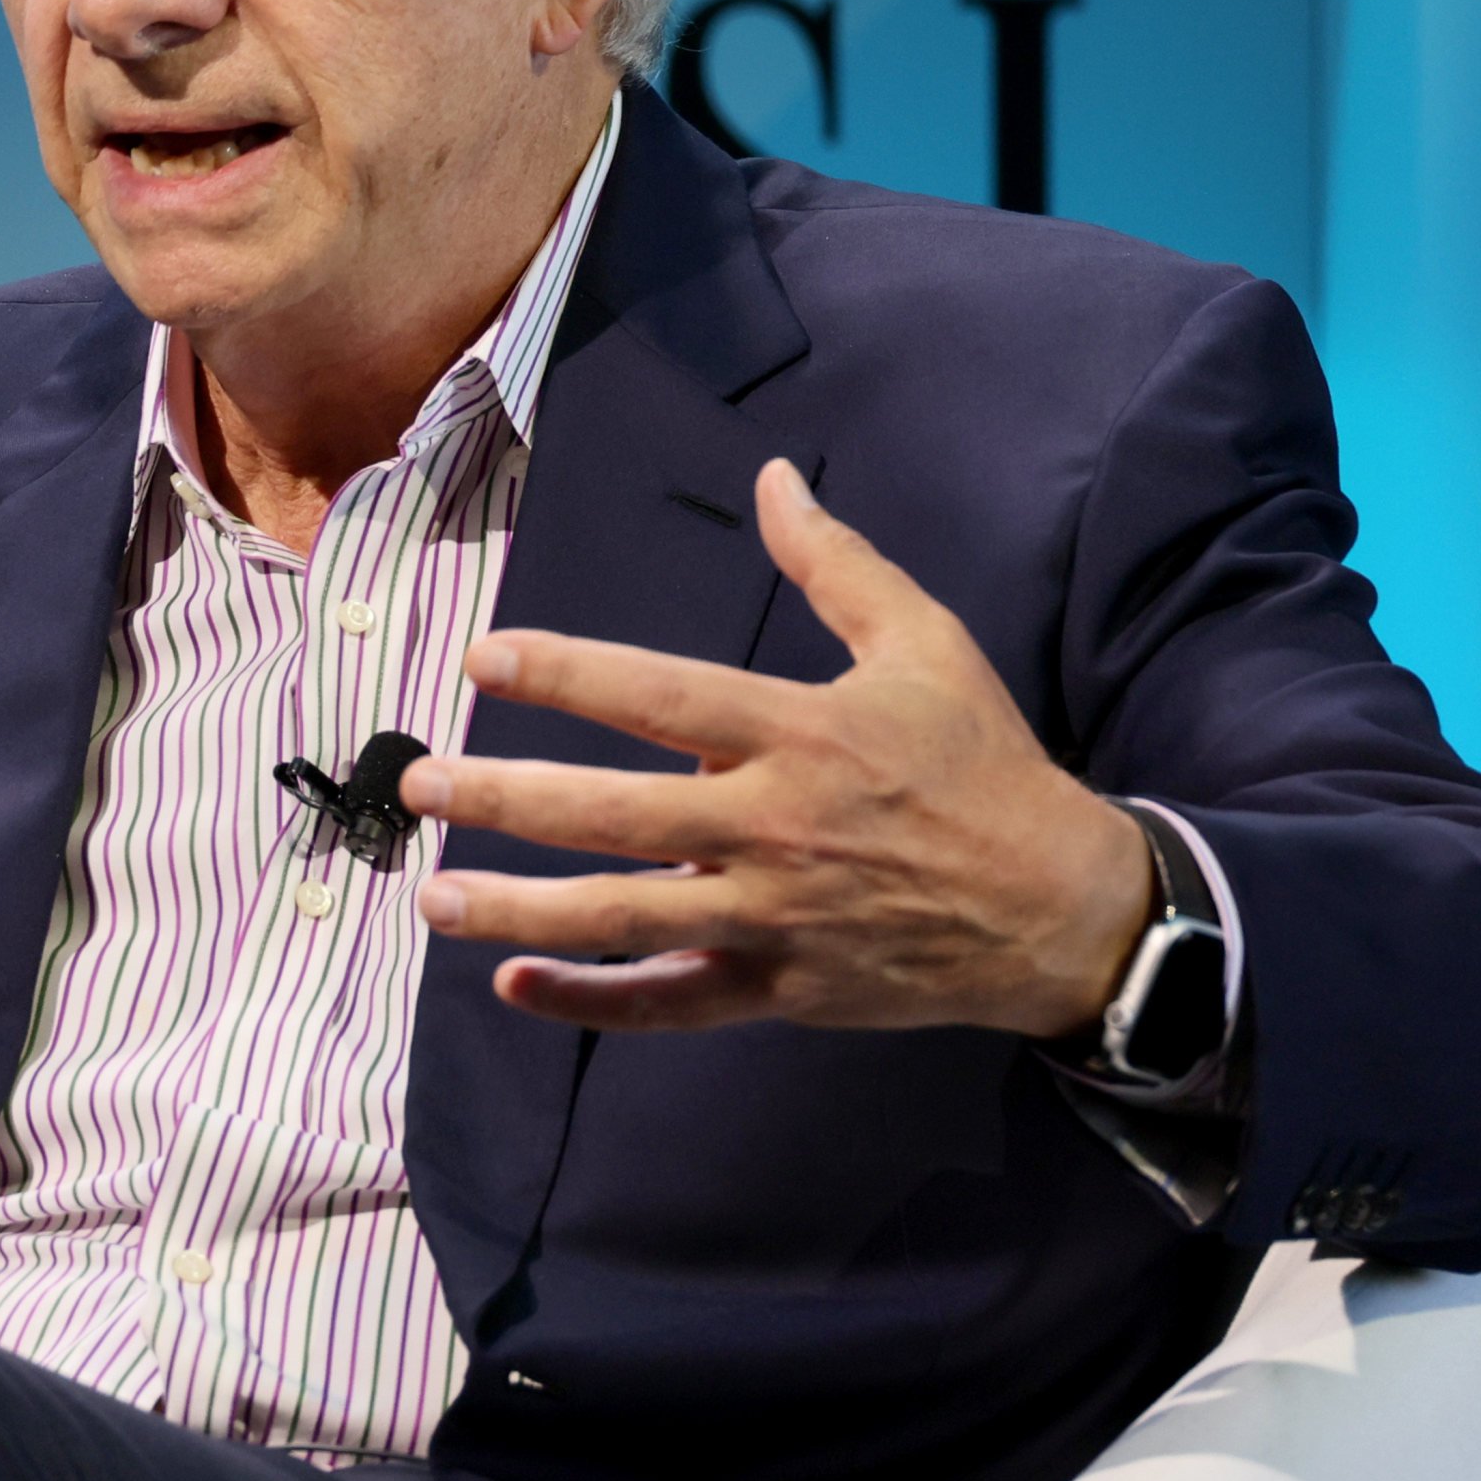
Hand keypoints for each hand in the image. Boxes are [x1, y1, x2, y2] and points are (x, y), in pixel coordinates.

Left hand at [402, 459, 1149, 1038]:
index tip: (483, 657)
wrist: (1059, 907)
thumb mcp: (923, 644)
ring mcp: (771, 915)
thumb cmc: (982, 764)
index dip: (566, 674)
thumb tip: (773, 478)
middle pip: (615, 814)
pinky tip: (513, 984)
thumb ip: (836, 563)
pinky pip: (669, 1002)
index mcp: (800, 732)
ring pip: (622, 917)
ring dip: (519, 905)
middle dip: (506, 798)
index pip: (661, 696)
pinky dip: (591, 1002)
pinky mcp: (778, 986)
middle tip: (420, 782)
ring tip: (432, 892)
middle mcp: (773, 827)